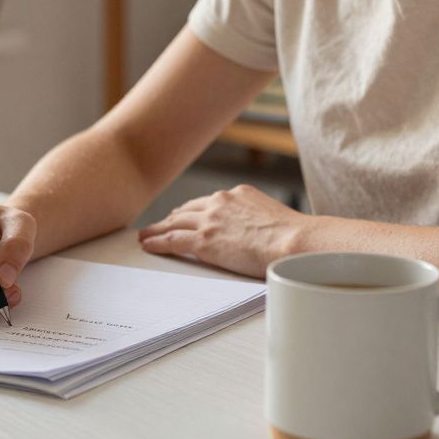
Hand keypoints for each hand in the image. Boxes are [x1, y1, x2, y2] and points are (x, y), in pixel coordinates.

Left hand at [137, 184, 303, 277]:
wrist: (292, 242)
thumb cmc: (292, 236)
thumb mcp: (271, 216)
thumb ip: (255, 219)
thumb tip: (256, 232)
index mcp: (238, 194)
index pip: (208, 202)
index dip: (193, 211)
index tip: (184, 215)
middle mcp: (220, 202)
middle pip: (187, 210)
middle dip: (173, 218)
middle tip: (162, 225)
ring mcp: (209, 220)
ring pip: (175, 224)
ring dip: (158, 229)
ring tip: (146, 235)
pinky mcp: (203, 240)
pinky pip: (172, 240)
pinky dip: (157, 242)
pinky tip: (148, 245)